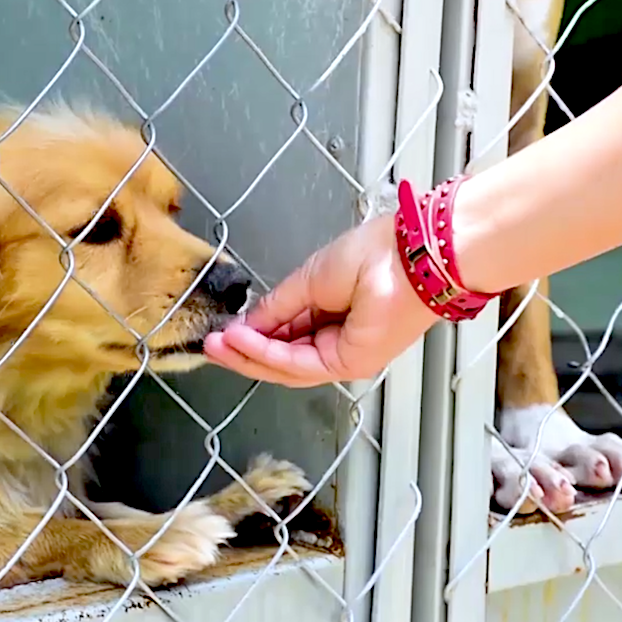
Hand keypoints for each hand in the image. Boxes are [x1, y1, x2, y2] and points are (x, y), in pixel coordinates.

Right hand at [204, 214, 438, 386]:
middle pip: (281, 358)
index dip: (251, 336)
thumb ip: (276, 305)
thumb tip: (247, 323)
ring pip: (285, 367)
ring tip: (217, 344)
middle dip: (242, 353)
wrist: (411, 255)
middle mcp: (337, 340)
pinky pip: (297, 363)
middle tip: (210, 345)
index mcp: (331, 317)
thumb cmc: (372, 255)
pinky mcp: (348, 364)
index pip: (284, 337)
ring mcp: (344, 355)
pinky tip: (240, 340)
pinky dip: (265, 353)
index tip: (221, 331)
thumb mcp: (308, 278)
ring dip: (247, 356)